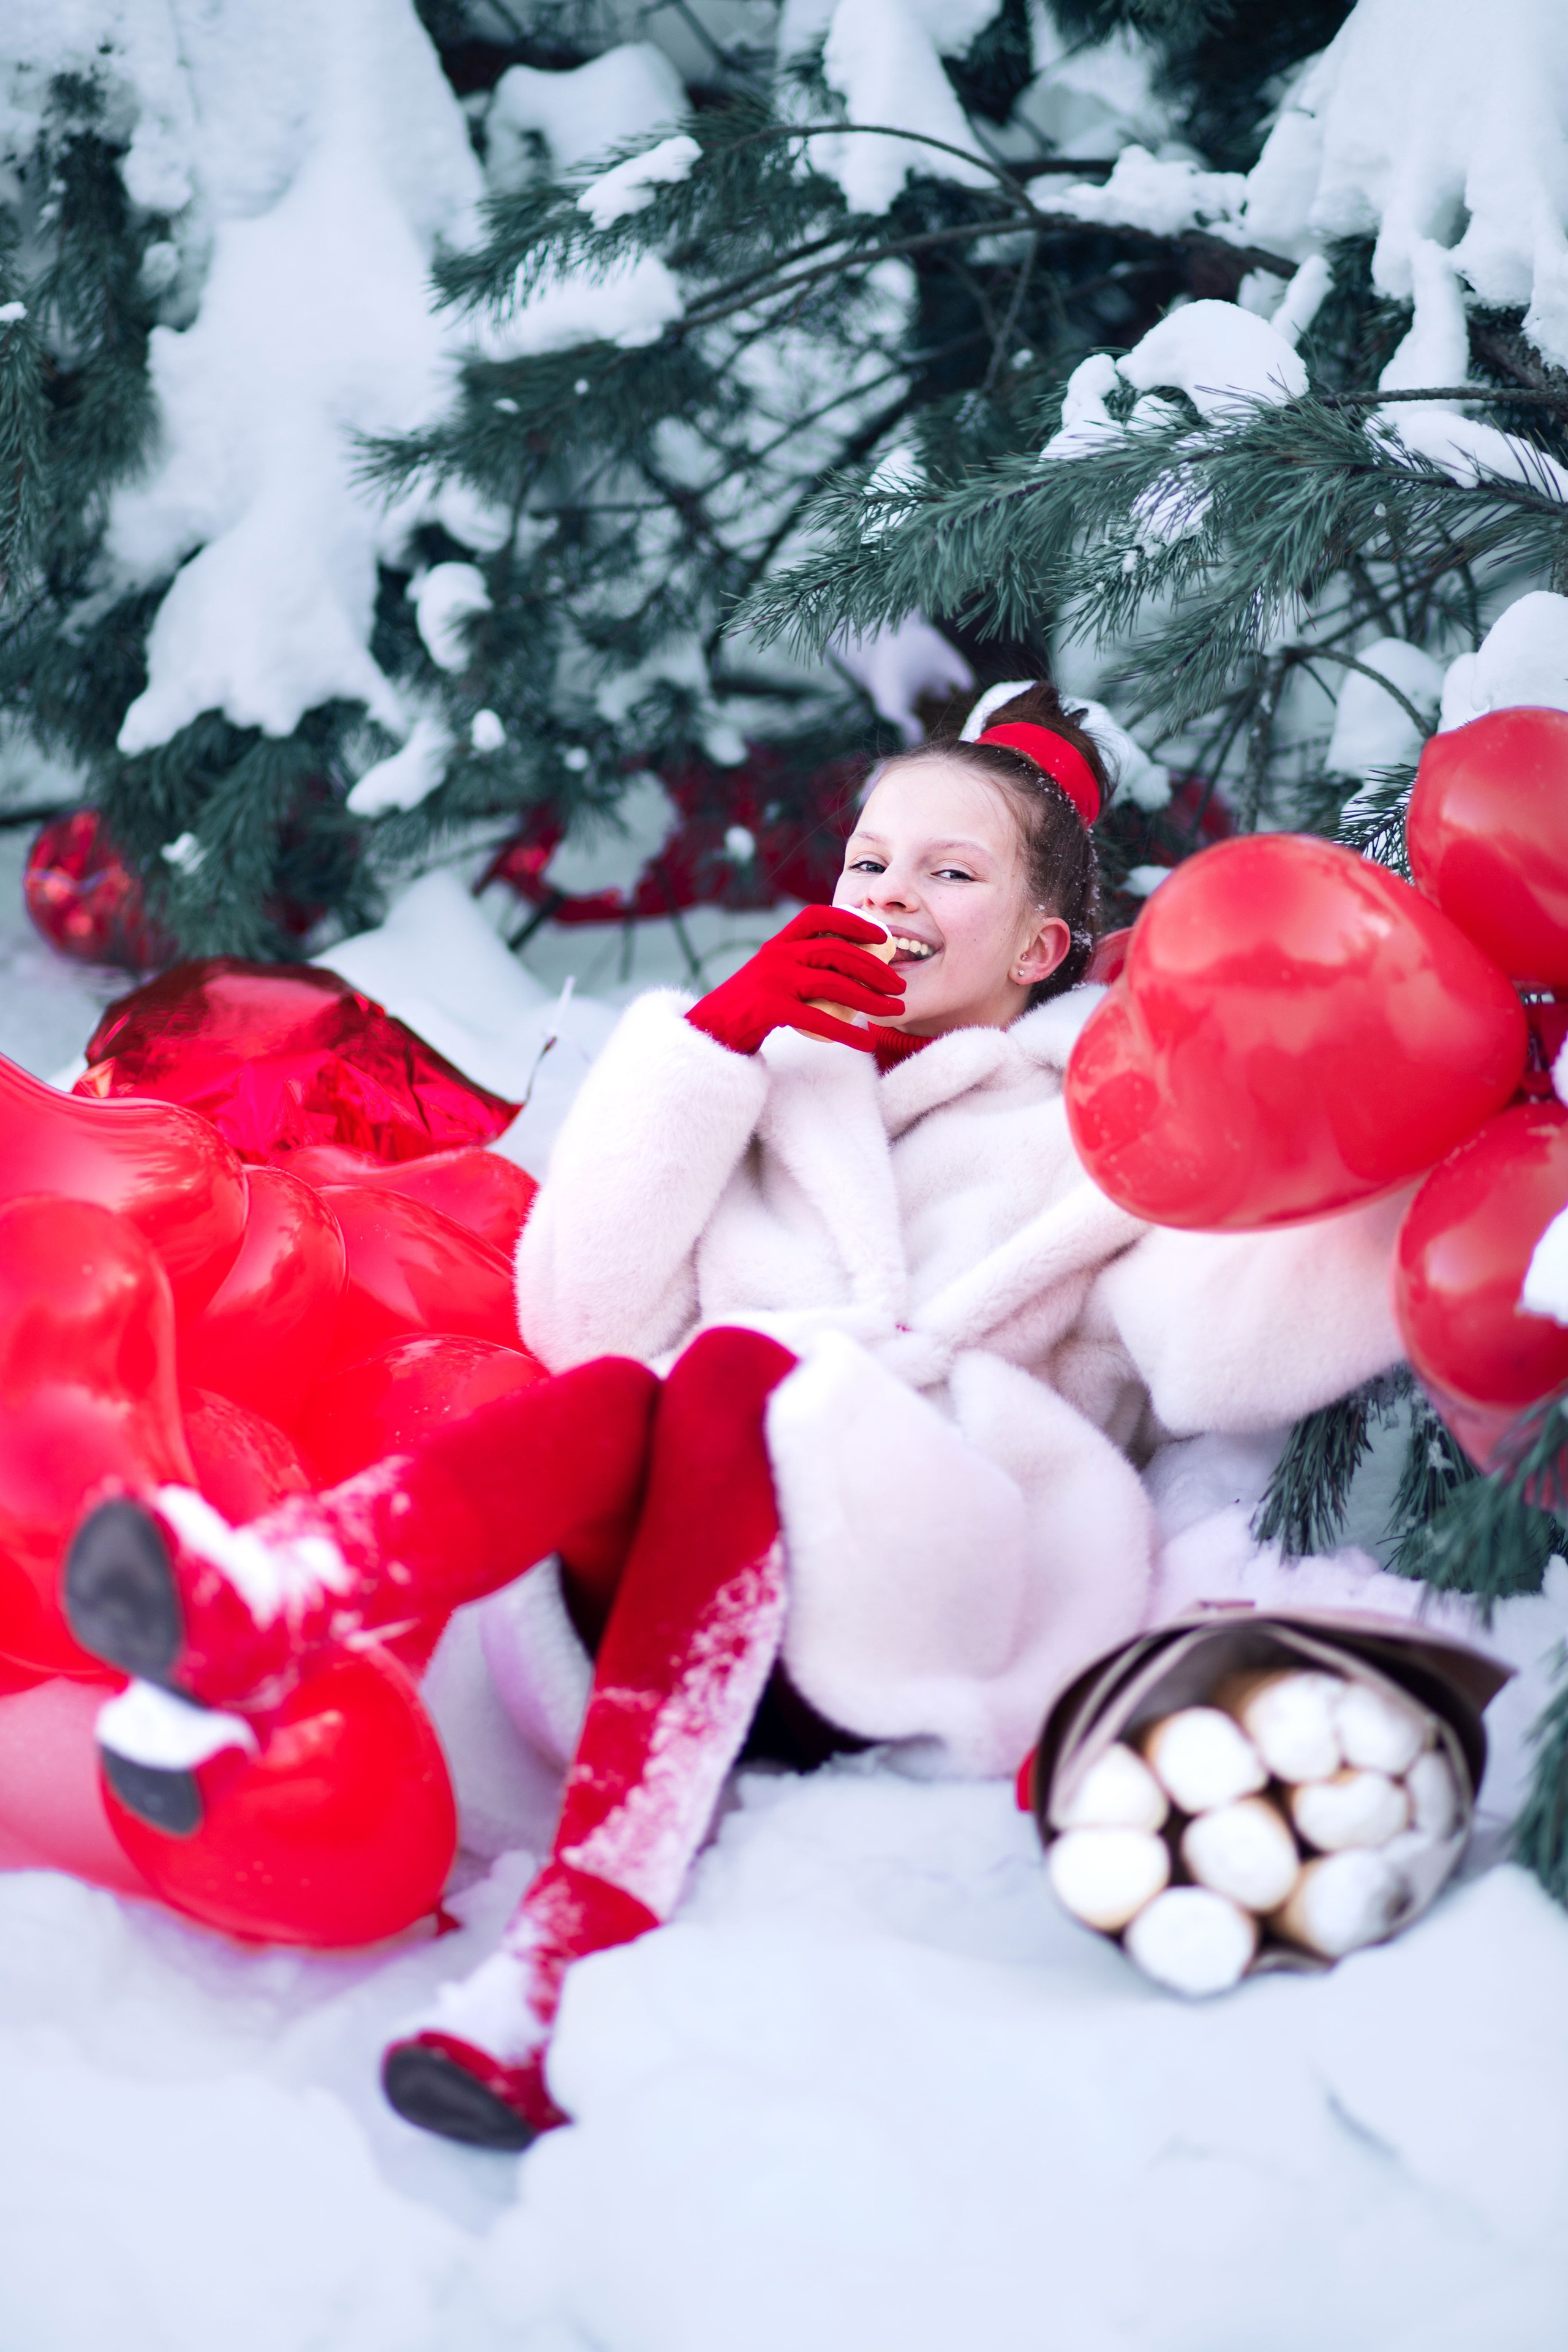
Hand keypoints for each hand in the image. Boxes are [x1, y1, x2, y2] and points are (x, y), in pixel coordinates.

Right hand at [687, 908, 905, 1054]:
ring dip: (871, 999)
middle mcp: (775, 956)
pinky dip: (848, 1032)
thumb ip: (799, 964)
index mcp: (777, 943)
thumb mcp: (770, 974)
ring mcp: (771, 981)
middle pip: (836, 953)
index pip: (818, 917)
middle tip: (900, 986)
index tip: (884, 937)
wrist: (709, 1034)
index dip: (854, 922)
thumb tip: (847, 963)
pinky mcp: (768, 1010)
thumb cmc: (748, 1008)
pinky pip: (818, 1020)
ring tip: (895, 1012)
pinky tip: (867, 1042)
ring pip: (833, 984)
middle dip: (875, 968)